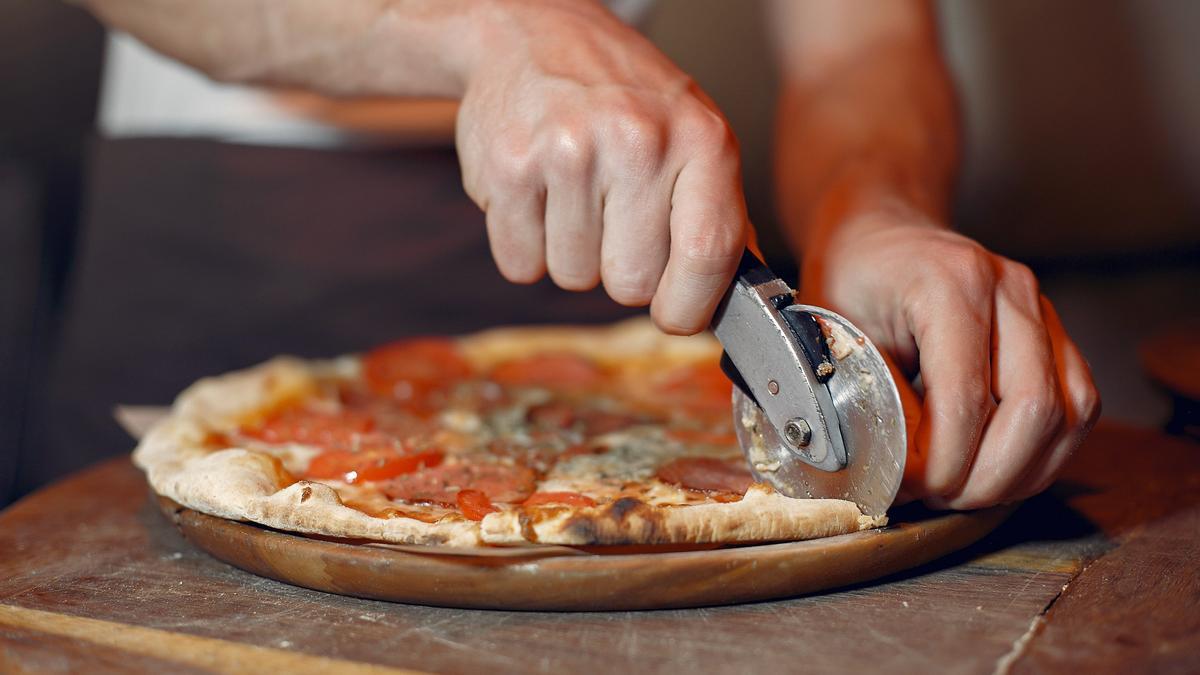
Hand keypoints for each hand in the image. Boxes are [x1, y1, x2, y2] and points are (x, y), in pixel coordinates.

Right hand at [455, 0, 748, 333]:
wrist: (536, 36)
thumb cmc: (624, 95)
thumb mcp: (695, 134)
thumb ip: (718, 215)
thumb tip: (737, 301)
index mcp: (701, 138)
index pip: (707, 255)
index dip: (689, 305)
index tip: (675, 313)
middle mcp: (638, 141)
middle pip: (632, 283)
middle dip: (621, 269)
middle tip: (612, 217)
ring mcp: (569, 152)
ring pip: (573, 278)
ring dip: (571, 254)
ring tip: (573, 193)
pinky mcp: (509, 168)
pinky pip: (521, 265)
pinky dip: (525, 245)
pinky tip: (537, 194)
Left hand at [800, 205, 1100, 508]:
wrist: (877, 232)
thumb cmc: (850, 278)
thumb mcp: (834, 332)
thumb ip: (865, 397)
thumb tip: (893, 473)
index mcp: (949, 282)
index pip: (967, 398)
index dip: (944, 462)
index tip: (911, 488)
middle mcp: (1009, 288)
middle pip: (1034, 410)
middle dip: (987, 477)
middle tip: (940, 498)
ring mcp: (1040, 307)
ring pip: (1069, 414)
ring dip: (1021, 471)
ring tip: (967, 491)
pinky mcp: (1055, 331)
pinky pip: (1078, 405)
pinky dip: (1044, 452)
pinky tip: (1000, 471)